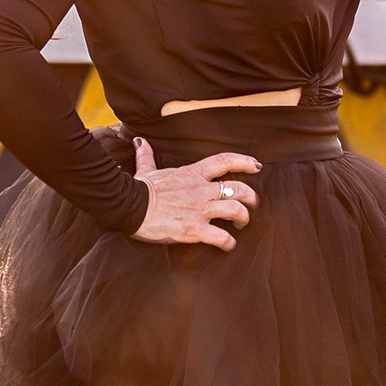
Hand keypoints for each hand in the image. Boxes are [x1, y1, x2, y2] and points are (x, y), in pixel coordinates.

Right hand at [131, 136, 260, 250]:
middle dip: (251, 197)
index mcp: (192, 173)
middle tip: (251, 205)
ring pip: (235, 210)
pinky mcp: (194, 229)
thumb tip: (139, 140)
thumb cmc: (138, 189)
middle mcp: (200, 190)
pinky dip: (229, 243)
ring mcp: (199, 210)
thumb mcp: (145, 169)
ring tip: (241, 225)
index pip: (224, 161)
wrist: (129, 207)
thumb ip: (146, 155)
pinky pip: (221, 237)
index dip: (244, 161)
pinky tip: (228, 245)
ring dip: (243, 219)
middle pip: (238, 188)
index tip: (257, 165)